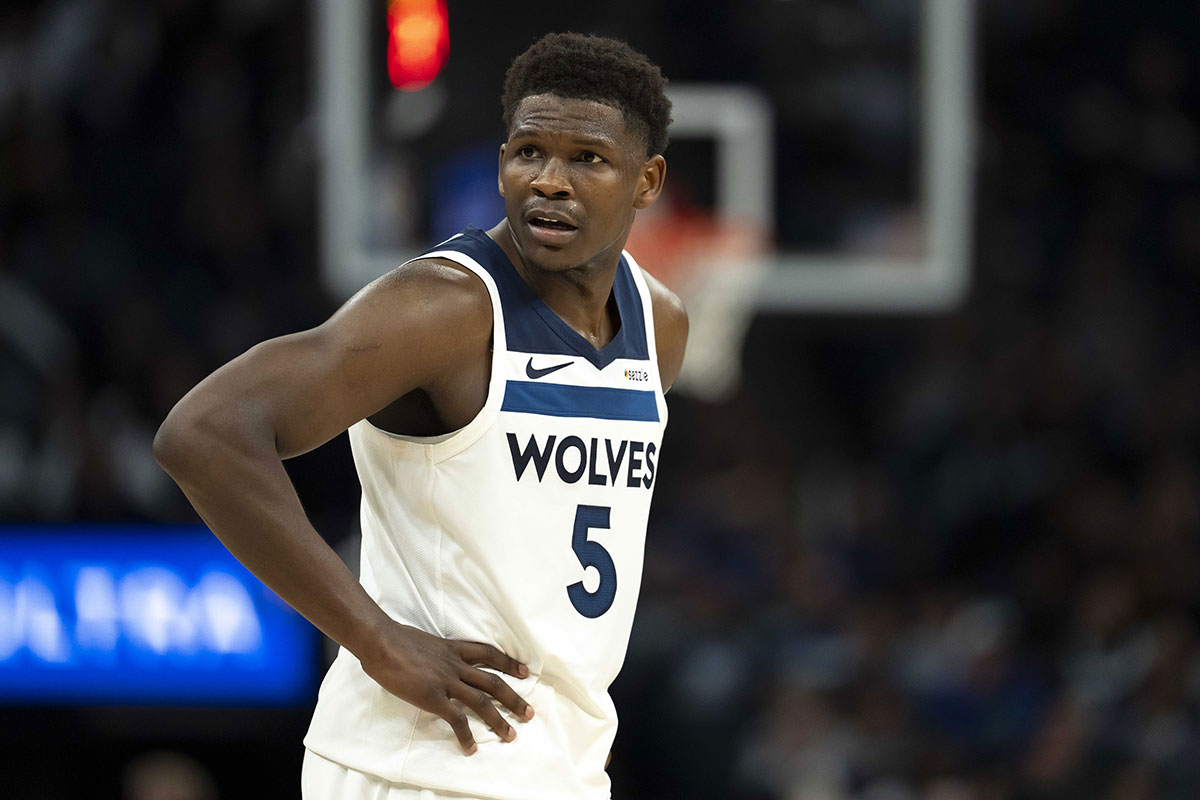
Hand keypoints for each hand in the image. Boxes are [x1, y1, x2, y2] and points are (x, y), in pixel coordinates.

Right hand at [357, 623, 534, 754]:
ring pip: (482, 701)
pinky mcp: (434, 697)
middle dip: (513, 698)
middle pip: (493, 681)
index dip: (508, 663)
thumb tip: (432, 657)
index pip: (489, 654)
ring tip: (511, 734)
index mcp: (454, 649)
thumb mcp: (424, 640)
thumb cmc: (396, 638)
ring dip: (499, 720)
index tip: (524, 671)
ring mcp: (447, 681)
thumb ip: (435, 651)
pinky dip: (466, 735)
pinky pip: (456, 719)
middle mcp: (456, 664)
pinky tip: (471, 748)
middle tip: (529, 712)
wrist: (382, 642)